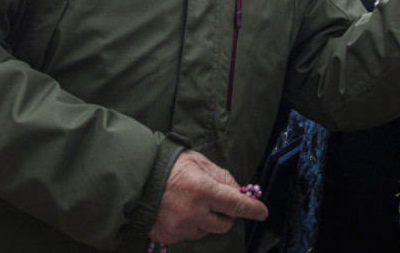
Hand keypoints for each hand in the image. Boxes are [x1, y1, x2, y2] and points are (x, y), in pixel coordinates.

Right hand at [149, 150, 267, 244]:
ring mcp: (180, 227)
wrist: (138, 176)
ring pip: (206, 231)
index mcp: (203, 190)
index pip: (236, 205)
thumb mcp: (200, 162)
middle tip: (218, 202)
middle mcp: (193, 212)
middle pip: (224, 224)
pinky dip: (189, 225)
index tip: (261, 212)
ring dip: (206, 220)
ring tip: (192, 203)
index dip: (252, 209)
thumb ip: (222, 177)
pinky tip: (180, 211)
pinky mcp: (168, 236)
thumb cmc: (170, 165)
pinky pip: (188, 235)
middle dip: (226, 215)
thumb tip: (240, 192)